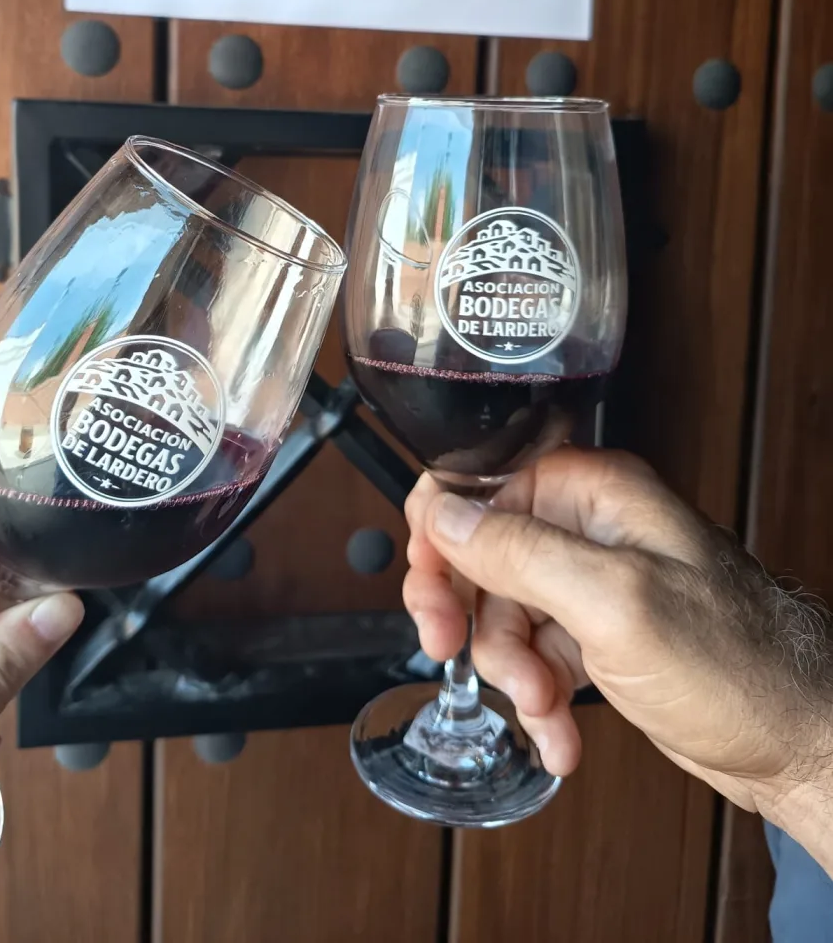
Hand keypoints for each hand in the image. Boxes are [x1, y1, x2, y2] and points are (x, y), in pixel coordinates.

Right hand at [403, 450, 832, 827]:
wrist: (798, 740)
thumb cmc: (736, 663)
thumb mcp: (613, 602)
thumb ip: (520, 553)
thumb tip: (443, 514)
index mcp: (594, 493)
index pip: (483, 484)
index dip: (442, 532)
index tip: (430, 588)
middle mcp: (589, 529)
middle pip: (482, 555)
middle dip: (473, 617)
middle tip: (451, 650)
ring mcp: (593, 583)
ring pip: (502, 614)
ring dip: (512, 671)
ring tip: (544, 709)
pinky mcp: (598, 634)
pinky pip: (535, 656)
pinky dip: (538, 699)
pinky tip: (559, 735)